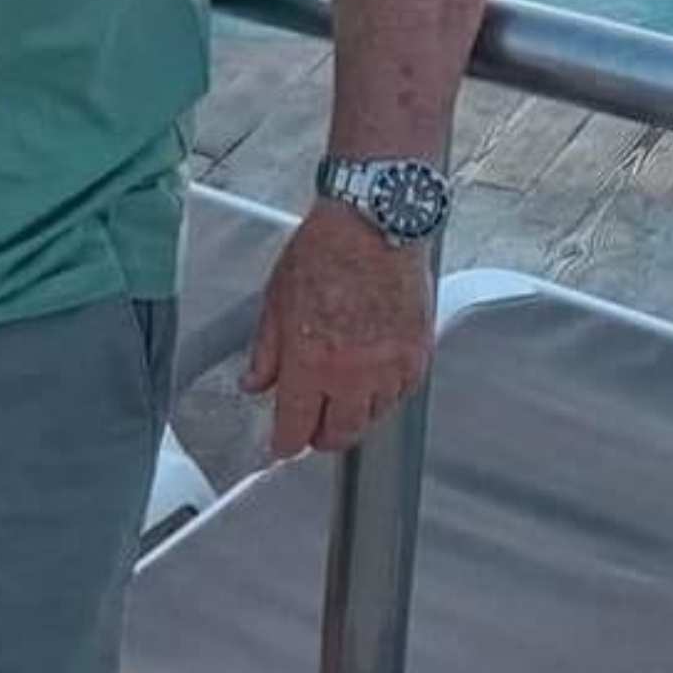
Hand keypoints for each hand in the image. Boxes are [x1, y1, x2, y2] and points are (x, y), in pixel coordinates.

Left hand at [240, 203, 432, 459]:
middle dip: (322, 439)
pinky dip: (386, 396)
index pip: (295, 425)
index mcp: (310, 361)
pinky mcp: (418, 356)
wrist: (374, 225)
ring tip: (340, 405)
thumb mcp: (276, 298)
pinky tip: (373, 382)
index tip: (281, 447)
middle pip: (340, 433)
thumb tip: (254, 384)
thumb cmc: (323, 251)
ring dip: (354, 417)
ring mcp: (390, 368)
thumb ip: (266, 350)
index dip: (285, 444)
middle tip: (312, 433)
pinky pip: (402, 394)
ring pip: (373, 417)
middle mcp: (353, 374)